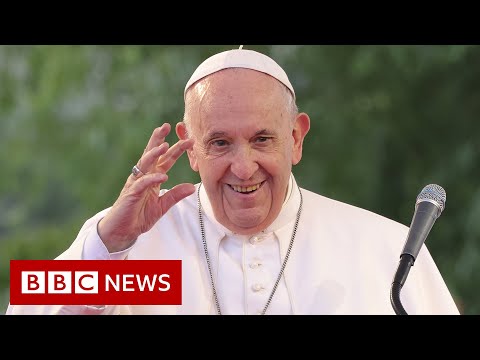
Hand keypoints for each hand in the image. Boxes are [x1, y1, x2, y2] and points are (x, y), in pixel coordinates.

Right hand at [97, 123, 194, 252]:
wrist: (122, 231)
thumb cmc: (139, 216)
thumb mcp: (162, 206)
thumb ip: (175, 195)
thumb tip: (191, 187)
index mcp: (152, 178)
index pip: (165, 160)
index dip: (176, 149)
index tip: (189, 140)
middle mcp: (143, 176)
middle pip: (152, 154)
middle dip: (159, 139)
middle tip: (168, 126)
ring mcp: (136, 183)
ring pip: (145, 164)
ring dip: (155, 154)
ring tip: (165, 145)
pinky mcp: (131, 194)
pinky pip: (142, 184)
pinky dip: (152, 179)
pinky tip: (162, 176)